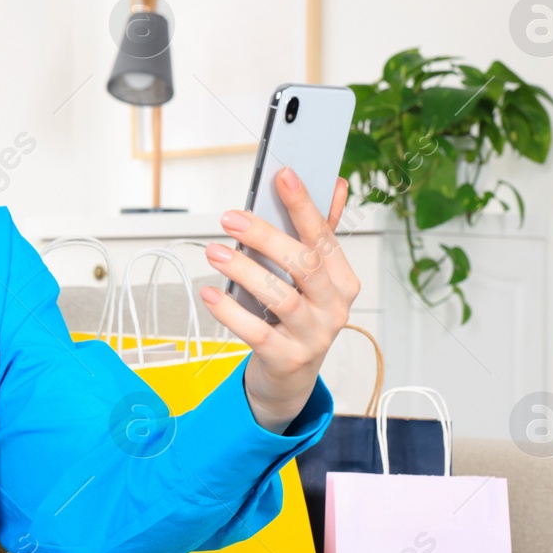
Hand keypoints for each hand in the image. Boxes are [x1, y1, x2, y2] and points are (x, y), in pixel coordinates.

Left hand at [199, 167, 358, 432]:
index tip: (283, 175)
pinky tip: (209, 293)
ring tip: (213, 252)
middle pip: (304, 265)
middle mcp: (334, 308)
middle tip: (230, 218)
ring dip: (243, 270)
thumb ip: (321, 232)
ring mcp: (313, 336)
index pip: (324, 237)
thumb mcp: (314, 278)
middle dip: (266, 236)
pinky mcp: (287, 358)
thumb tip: (337, 182)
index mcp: (342, 281)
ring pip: (280, 297)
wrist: (290, 377)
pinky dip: (230, 311)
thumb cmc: (299, 317)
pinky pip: (256, 332)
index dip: (304, 205)